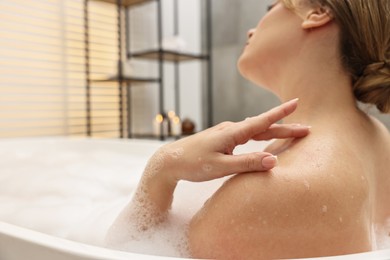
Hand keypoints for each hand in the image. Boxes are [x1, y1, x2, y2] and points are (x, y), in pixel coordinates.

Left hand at [147, 99, 309, 183]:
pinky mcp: (222, 139)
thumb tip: (274, 160)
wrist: (170, 160)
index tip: (296, 102)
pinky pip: (246, 134)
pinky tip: (262, 135)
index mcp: (232, 133)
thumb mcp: (221, 167)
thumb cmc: (193, 164)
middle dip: (285, 126)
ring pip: (254, 130)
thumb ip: (247, 163)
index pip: (261, 121)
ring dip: (273, 131)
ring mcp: (225, 133)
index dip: (280, 113)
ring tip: (290, 131)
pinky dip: (260, 134)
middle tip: (306, 128)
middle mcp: (230, 129)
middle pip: (262, 126)